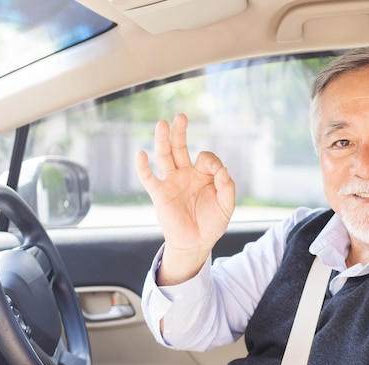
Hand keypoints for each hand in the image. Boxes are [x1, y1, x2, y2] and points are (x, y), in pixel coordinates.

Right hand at [135, 114, 234, 284]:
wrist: (196, 243)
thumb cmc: (212, 223)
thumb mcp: (226, 206)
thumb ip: (228, 188)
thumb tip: (223, 172)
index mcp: (202, 174)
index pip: (205, 157)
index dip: (212, 162)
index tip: (218, 173)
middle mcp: (185, 174)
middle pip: (179, 148)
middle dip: (180, 132)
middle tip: (181, 117)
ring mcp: (171, 182)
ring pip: (164, 156)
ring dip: (162, 140)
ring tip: (162, 124)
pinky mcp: (159, 194)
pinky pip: (148, 178)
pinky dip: (143, 167)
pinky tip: (141, 154)